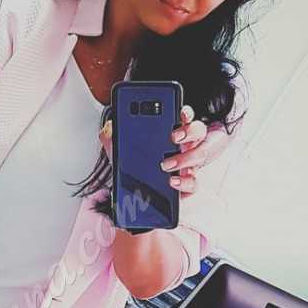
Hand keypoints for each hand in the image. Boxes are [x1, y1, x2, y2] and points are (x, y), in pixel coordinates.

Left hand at [99, 105, 230, 200]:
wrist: (136, 195)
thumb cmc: (134, 166)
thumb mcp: (120, 149)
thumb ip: (113, 136)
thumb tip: (109, 128)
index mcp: (171, 132)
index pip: (184, 116)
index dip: (185, 113)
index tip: (181, 112)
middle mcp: (184, 146)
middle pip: (198, 131)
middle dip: (188, 132)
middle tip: (173, 137)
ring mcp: (188, 165)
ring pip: (199, 155)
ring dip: (184, 158)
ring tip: (166, 164)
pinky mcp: (187, 184)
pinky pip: (194, 182)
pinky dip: (184, 182)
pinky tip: (172, 182)